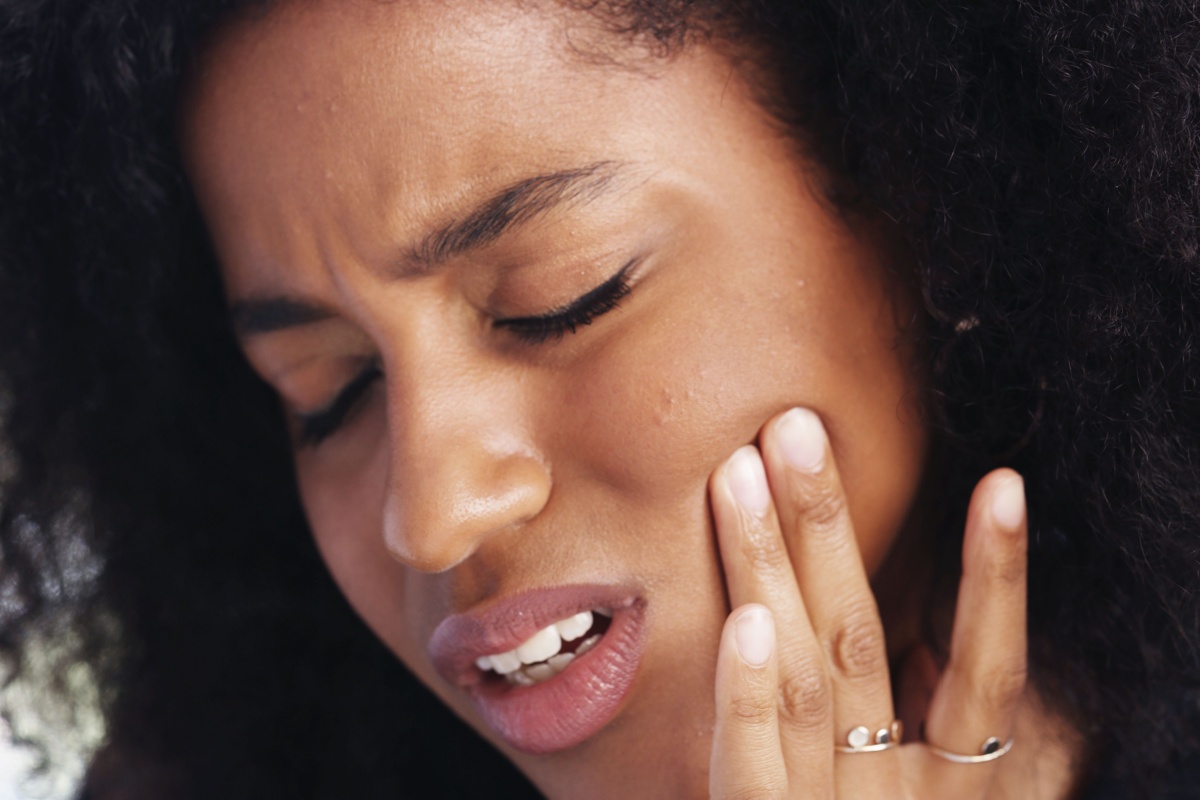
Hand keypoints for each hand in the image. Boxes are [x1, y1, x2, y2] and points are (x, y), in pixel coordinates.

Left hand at [708, 407, 1027, 798]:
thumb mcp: (890, 789)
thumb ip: (898, 724)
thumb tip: (903, 634)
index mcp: (944, 786)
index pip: (989, 674)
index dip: (997, 581)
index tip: (1003, 484)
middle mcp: (897, 797)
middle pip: (864, 647)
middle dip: (830, 529)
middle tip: (795, 427)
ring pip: (808, 685)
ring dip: (772, 568)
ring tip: (740, 473)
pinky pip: (754, 772)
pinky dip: (752, 695)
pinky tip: (746, 621)